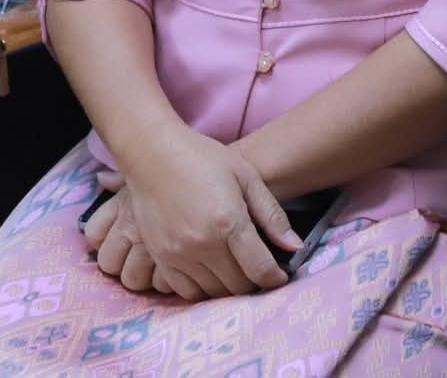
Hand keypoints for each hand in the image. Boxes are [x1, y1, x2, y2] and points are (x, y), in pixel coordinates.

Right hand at [111, 127, 297, 298]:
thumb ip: (272, 215)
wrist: (152, 154)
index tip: (280, 276)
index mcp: (228, 222)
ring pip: (213, 293)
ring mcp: (178, 254)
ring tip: (235, 270)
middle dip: (254, 282)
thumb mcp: (246, 176)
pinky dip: (202, 289)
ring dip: (228, 287)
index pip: (260, 270)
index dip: (275, 279)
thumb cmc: (202, 158)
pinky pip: (186, 292)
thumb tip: (295, 247)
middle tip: (257, 269)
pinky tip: (209, 273)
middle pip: (238, 286)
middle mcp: (203, 244)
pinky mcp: (160, 258)